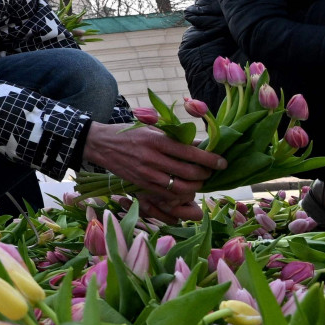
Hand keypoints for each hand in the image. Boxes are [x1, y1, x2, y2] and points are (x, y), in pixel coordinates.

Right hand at [83, 124, 225, 222]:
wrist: (101, 144)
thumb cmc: (129, 134)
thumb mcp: (152, 128)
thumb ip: (175, 136)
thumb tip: (201, 144)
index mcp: (157, 140)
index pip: (191, 152)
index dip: (210, 159)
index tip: (222, 162)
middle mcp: (153, 158)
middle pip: (189, 172)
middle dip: (206, 174)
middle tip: (211, 172)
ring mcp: (147, 174)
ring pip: (180, 187)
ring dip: (195, 186)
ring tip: (199, 180)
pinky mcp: (142, 185)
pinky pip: (167, 195)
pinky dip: (180, 194)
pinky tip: (185, 188)